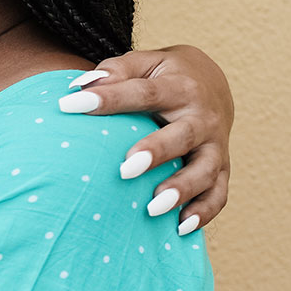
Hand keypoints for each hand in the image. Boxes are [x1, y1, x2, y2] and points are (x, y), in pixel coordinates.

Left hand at [56, 45, 233, 233]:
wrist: (212, 83)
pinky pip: (219, 193)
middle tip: (125, 169)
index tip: (68, 105)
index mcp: (180, 86)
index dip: (107, 98)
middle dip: (157, 152)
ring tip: (152, 207)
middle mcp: (202, 117)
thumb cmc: (163, 76)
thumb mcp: (143, 63)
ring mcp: (216, 145)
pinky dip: (203, 212)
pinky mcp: (223, 168)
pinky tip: (178, 228)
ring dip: (182, 190)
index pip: (142, 92)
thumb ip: (115, 71)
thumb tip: (80, 87)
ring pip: (206, 170)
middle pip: (183, 136)